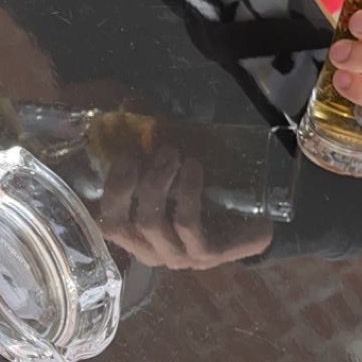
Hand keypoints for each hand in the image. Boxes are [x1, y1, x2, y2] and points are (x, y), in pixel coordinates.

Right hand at [101, 143, 272, 270]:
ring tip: (173, 154)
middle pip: (120, 223)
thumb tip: (131, 104)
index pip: (106, 221)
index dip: (109, 187)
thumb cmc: (208, 199)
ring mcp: (176, 257)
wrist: (255, 225)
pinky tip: (194, 168)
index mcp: (137, 238)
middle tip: (147, 151)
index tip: (125, 153)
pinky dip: (186, 191)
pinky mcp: (204, 255)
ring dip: (158, 182)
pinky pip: (186, 222)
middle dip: (127, 183)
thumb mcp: (176, 178)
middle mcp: (151, 252)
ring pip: (151, 222)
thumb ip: (151, 154)